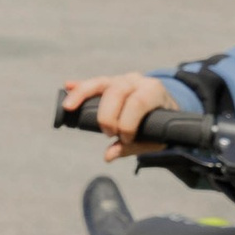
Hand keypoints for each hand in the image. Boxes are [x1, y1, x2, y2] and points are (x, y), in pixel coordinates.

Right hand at [60, 70, 175, 157]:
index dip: (127, 122)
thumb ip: (134, 146)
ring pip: (101, 82)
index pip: (137, 102)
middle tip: (107, 133)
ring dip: (82, 94)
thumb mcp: (156, 138)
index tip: (125, 138)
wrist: (167, 108)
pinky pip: (94, 83)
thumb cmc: (162, 125)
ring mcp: (122, 80)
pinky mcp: (110, 83)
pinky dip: (80, 87)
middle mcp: (137, 81)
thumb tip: (108, 155)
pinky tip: (68, 87)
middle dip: (107, 114)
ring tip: (68, 106)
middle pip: (117, 91)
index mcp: (154, 92)